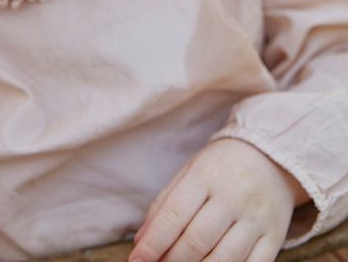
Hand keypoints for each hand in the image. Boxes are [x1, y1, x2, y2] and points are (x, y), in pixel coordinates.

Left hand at [130, 138, 308, 261]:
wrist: (272, 157)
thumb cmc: (220, 168)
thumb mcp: (189, 173)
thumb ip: (164, 205)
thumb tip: (141, 241)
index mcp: (205, 175)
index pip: (174, 214)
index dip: (153, 242)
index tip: (136, 260)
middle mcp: (233, 196)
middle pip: (197, 240)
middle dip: (172, 261)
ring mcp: (257, 218)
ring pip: (224, 258)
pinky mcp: (274, 236)